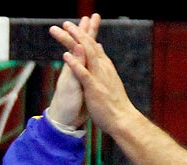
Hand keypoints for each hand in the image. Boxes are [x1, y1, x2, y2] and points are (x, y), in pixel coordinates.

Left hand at [50, 16, 136, 134]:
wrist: (121, 119)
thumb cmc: (114, 102)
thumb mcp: (107, 78)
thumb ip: (101, 62)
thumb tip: (98, 47)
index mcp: (103, 66)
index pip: (92, 46)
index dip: (84, 34)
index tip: (76, 24)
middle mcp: (101, 67)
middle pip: (88, 45)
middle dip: (76, 32)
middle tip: (64, 22)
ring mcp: (97, 76)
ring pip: (86, 53)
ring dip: (74, 40)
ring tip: (65, 29)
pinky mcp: (93, 88)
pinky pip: (83, 73)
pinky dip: (75, 63)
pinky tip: (65, 55)